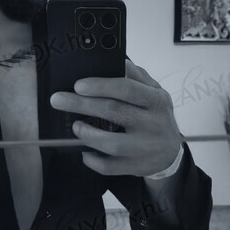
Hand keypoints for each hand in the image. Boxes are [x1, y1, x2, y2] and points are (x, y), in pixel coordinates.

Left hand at [50, 60, 181, 176]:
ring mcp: (144, 148)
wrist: (171, 152)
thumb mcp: (155, 92)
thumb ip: (137, 76)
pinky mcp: (136, 167)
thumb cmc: (156, 116)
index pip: (127, 89)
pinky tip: (85, 151)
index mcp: (156, 100)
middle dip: (81, 104)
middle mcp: (153, 124)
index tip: (78, 85)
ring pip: (111, 143)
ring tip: (75, 126)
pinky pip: (109, 167)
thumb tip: (118, 62)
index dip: (101, 86)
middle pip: (113, 111)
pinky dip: (93, 160)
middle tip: (58, 100)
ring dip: (87, 134)